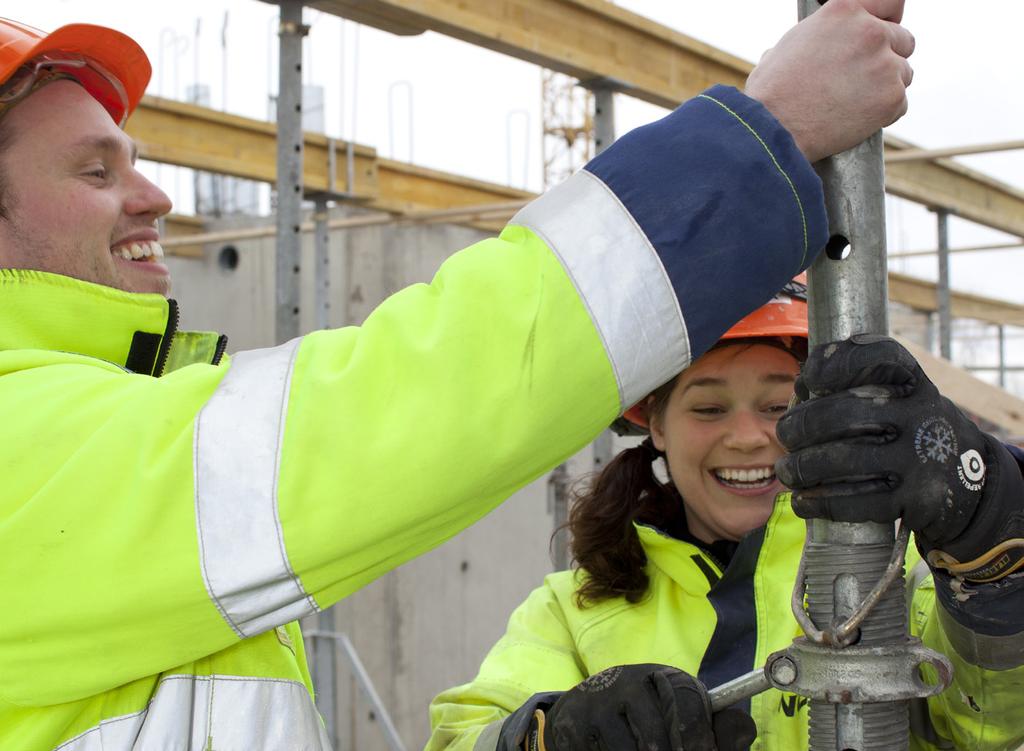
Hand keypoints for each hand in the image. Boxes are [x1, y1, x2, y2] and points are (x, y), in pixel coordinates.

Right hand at [523, 664, 754, 750]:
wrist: (581, 714)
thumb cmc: (644, 718)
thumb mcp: (678, 715)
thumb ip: (714, 728)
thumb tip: (743, 731)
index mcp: (664, 676)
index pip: (688, 699)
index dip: (700, 735)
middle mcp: (632, 679)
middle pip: (659, 733)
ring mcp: (602, 699)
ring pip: (633, 750)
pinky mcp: (579, 721)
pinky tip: (616, 750)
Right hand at [745, 0, 913, 162]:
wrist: (772, 131)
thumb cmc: (771, 93)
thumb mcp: (788, 45)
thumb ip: (816, 38)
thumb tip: (812, 47)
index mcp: (844, 12)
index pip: (890, 2)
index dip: (888, 19)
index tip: (885, 31)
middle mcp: (870, 32)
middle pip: (903, 41)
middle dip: (886, 58)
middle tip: (859, 79)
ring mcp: (884, 66)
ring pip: (903, 74)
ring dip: (885, 87)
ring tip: (851, 102)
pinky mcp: (891, 98)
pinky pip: (900, 104)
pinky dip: (882, 114)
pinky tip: (855, 118)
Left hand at [776, 335, 1023, 581]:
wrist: (973, 485)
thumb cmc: (914, 431)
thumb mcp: (904, 397)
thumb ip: (859, 385)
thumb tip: (799, 391)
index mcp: (916, 384)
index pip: (876, 356)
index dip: (834, 362)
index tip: (808, 377)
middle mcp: (920, 416)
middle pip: (841, 413)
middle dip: (799, 425)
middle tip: (785, 434)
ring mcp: (919, 459)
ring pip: (841, 460)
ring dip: (800, 467)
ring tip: (787, 471)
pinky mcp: (914, 501)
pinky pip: (854, 502)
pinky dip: (818, 503)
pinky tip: (803, 501)